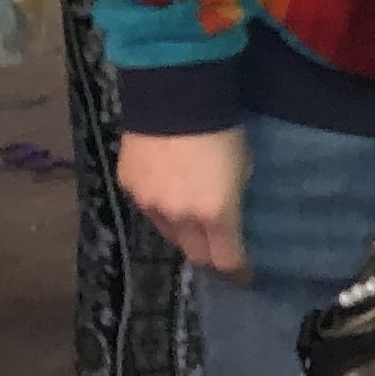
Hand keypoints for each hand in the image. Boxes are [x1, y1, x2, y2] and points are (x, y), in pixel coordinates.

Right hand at [119, 126, 251, 277]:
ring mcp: (149, 204)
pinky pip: (148, 209)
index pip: (226, 259)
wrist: (173, 97)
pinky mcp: (129, 187)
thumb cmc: (222, 130)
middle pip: (195, 253)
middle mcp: (179, 217)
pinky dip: (161, 208)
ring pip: (169, 233)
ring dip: (184, 233)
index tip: (245, 278)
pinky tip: (169, 194)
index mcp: (215, 214)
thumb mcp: (244, 168)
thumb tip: (229, 217)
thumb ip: (234, 200)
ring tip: (193, 222)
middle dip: (210, 256)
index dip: (237, 273)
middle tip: (219, 252)